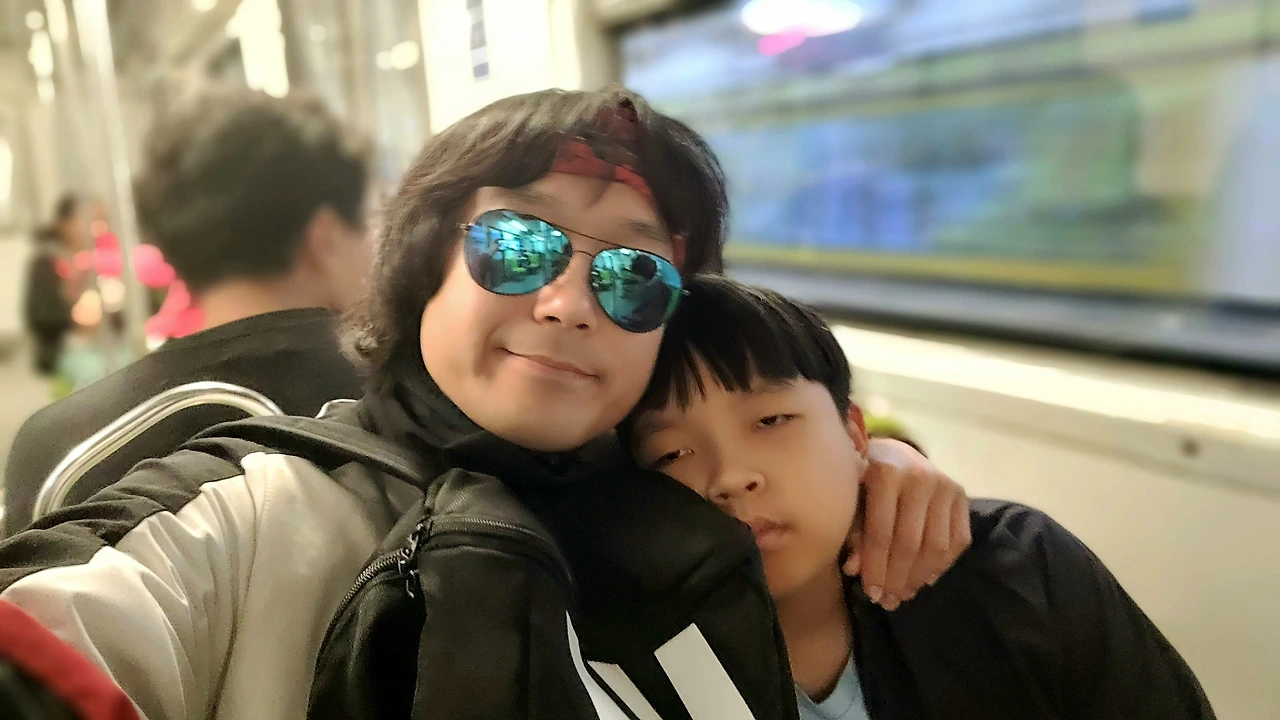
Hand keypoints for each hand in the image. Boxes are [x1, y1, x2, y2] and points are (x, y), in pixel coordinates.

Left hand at [843, 439, 970, 610]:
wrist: (894, 451)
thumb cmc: (863, 476)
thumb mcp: (851, 497)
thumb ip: (853, 531)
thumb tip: (855, 570)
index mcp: (886, 472)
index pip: (881, 532)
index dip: (875, 567)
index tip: (871, 592)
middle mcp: (920, 476)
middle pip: (910, 543)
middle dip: (897, 578)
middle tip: (887, 601)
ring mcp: (946, 484)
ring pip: (936, 546)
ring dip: (919, 577)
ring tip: (903, 595)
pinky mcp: (963, 494)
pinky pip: (958, 540)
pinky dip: (942, 564)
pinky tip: (924, 579)